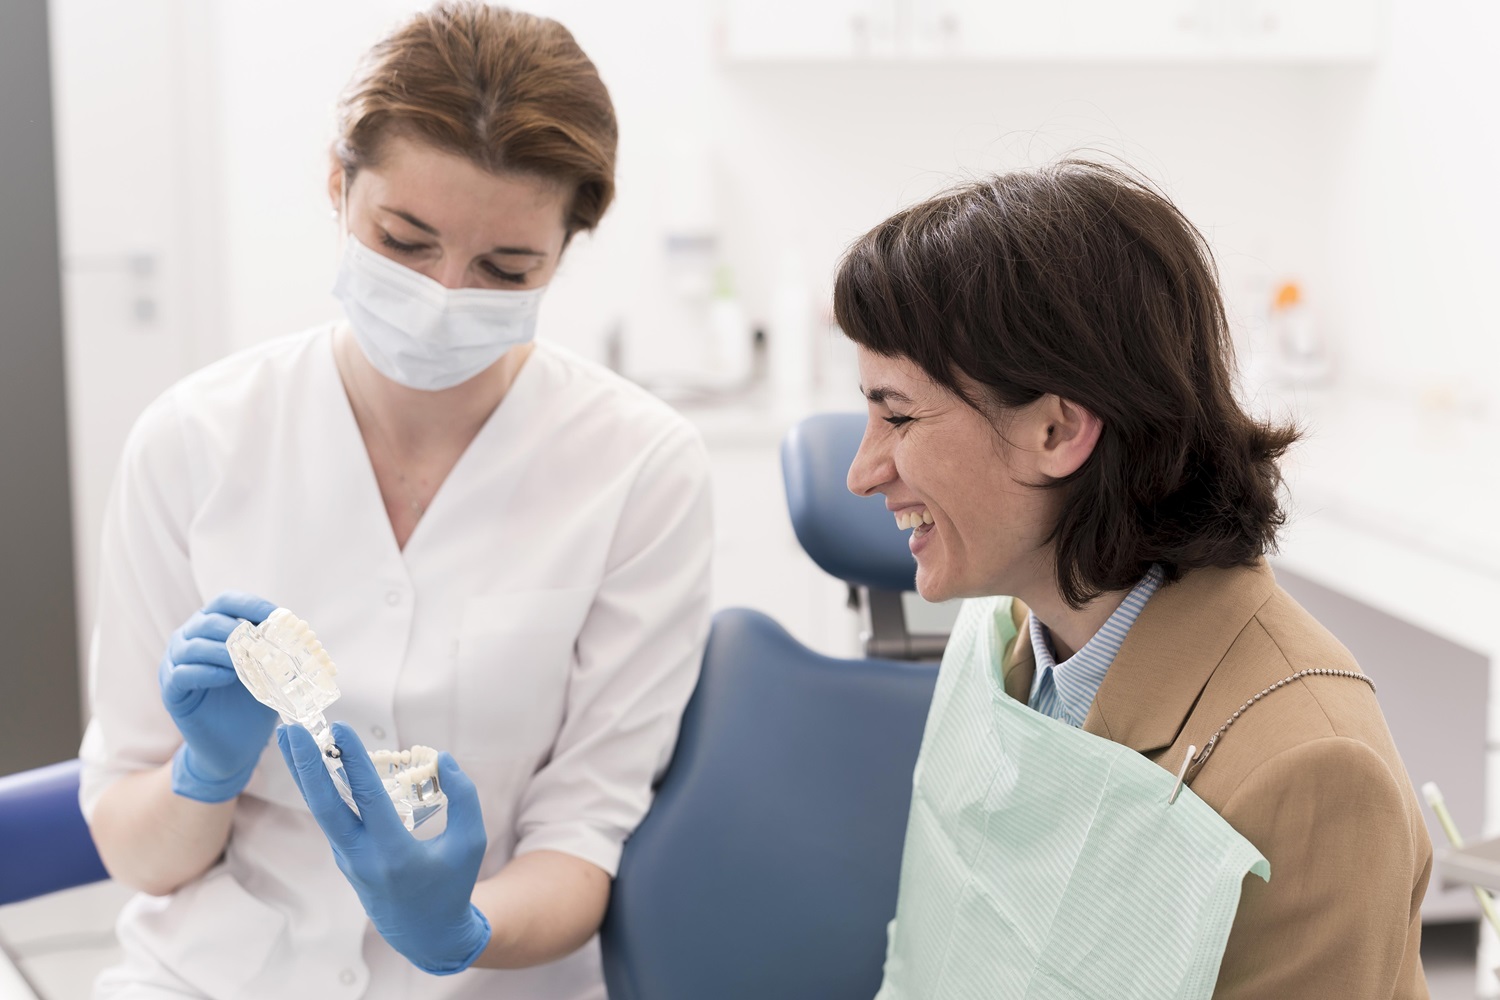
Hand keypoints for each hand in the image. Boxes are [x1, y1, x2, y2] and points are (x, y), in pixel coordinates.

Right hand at [159, 591, 278, 802]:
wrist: (234, 747)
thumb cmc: (250, 704)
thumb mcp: (267, 671)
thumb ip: (274, 650)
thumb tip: (301, 631)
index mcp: (212, 628)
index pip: (226, 602)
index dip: (251, 605)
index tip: (277, 617)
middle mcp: (188, 640)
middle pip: (208, 620)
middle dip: (238, 629)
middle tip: (262, 643)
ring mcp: (174, 665)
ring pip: (192, 646)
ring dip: (223, 651)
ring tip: (246, 663)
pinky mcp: (171, 693)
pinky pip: (182, 674)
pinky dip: (207, 672)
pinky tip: (228, 678)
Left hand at [278, 722, 491, 974]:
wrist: (425, 934)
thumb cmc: (452, 885)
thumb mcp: (470, 842)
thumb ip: (463, 797)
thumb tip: (441, 758)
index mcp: (394, 853)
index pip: (367, 797)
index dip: (353, 760)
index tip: (340, 728)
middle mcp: (362, 856)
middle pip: (324, 806)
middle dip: (305, 765)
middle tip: (291, 729)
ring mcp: (348, 859)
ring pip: (320, 809)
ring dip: (304, 772)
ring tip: (289, 736)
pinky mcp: (345, 858)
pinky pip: (330, 816)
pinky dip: (318, 787)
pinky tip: (313, 763)